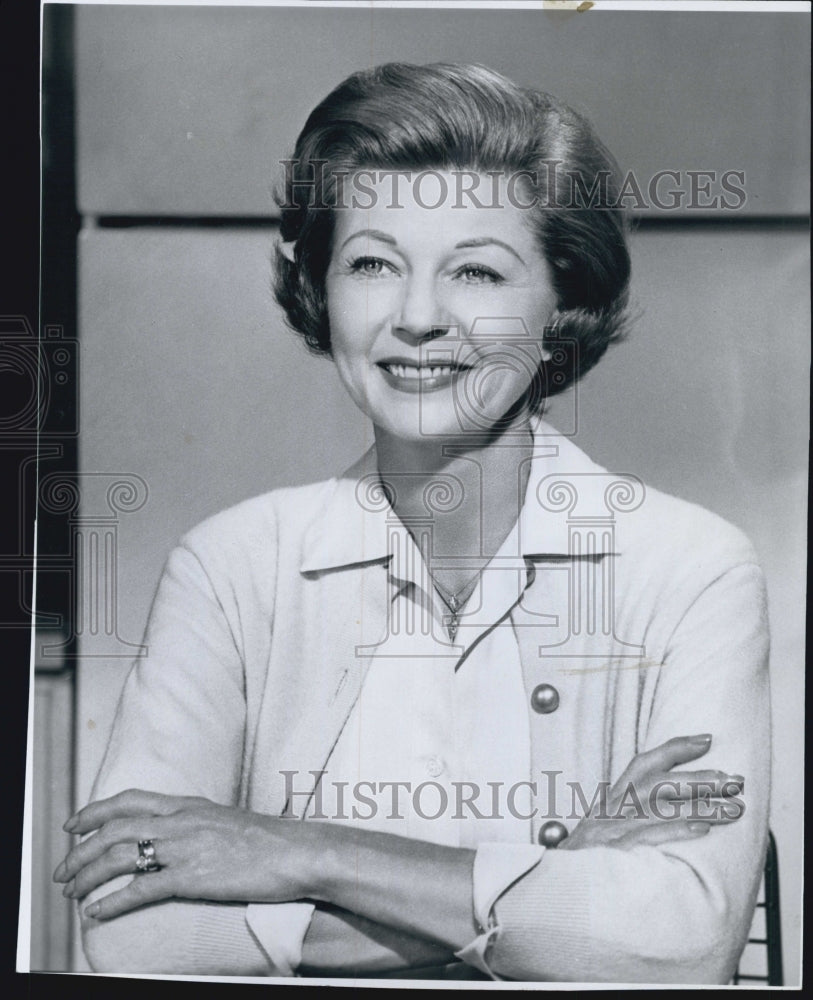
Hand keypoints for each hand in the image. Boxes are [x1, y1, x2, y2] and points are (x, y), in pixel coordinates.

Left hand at [53, 789, 316, 919]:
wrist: (298, 853)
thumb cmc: (269, 842)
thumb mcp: (226, 820)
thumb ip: (197, 823)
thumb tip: (177, 834)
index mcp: (189, 805)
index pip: (130, 800)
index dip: (94, 811)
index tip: (72, 826)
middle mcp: (181, 821)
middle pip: (115, 828)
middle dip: (80, 851)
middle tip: (62, 872)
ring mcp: (186, 848)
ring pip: (120, 856)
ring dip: (88, 876)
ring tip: (72, 895)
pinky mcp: (193, 877)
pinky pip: (141, 889)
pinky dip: (112, 902)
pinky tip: (97, 914)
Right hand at [559, 734, 744, 851]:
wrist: (550, 892)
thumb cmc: (584, 864)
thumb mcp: (603, 831)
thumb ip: (630, 816)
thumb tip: (671, 809)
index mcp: (611, 801)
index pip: (644, 763)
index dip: (675, 748)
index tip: (707, 740)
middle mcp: (611, 810)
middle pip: (659, 782)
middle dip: (700, 779)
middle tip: (734, 781)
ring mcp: (609, 830)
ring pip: (659, 807)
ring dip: (700, 806)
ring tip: (732, 809)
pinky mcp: (610, 854)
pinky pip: (646, 837)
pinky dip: (674, 830)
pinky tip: (701, 830)